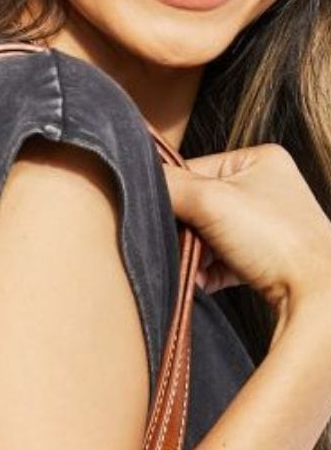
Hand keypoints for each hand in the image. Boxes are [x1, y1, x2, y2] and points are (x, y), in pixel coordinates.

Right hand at [161, 144, 330, 317]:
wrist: (313, 290)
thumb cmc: (276, 239)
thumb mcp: (212, 201)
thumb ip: (171, 187)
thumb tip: (137, 176)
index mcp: (258, 159)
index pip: (196, 170)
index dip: (174, 196)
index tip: (164, 219)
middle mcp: (265, 187)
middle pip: (200, 206)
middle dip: (185, 232)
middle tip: (179, 247)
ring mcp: (265, 225)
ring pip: (209, 237)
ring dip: (194, 256)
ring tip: (193, 269)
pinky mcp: (262, 259)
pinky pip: (222, 262)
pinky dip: (208, 273)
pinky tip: (202, 282)